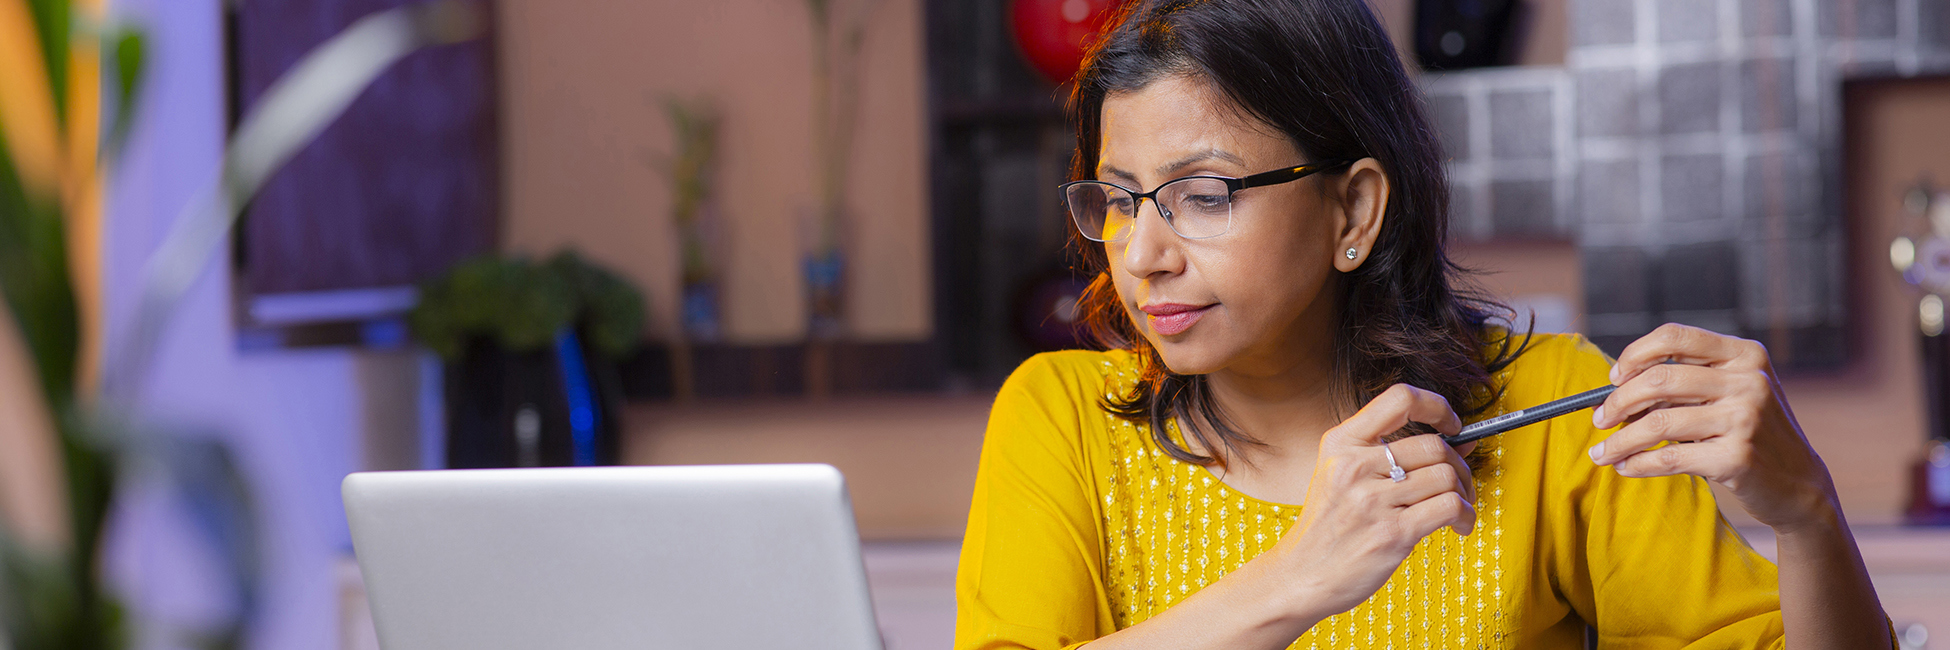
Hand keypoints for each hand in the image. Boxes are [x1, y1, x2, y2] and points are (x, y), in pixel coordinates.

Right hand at [1274, 384, 1477, 619]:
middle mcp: (1354, 466)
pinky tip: (1457, 525)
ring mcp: (1371, 500)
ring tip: (1454, 508)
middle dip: (1458, 465)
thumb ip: (1391, 454)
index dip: (1436, 407)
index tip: (1451, 425)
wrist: (1300, 575)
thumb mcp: (1341, 476)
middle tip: (1456, 484)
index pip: (1399, 398)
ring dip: (1463, 493)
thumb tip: (1459, 442)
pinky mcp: (1391, 533)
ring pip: (1447, 476)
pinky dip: (1465, 516)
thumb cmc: (1326, 527)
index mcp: (1340, 443)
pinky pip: (1450, 507)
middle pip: (1434, 445)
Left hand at [1589, 323, 1838, 531]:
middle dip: (1618, 401)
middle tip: (1600, 419)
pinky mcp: (1738, 457)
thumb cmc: (1750, 433)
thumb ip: (1687, 382)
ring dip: (1620, 440)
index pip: (1676, 336)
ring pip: (1657, 423)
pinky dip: (1638, 463)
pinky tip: (1626, 467)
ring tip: (1602, 452)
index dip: (1636, 353)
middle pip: (1659, 380)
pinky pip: (1669, 458)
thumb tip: (1616, 389)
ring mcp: (1746, 418)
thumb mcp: (1731, 393)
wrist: (1800, 484)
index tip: (1614, 377)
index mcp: (1745, 355)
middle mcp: (1749, 381)